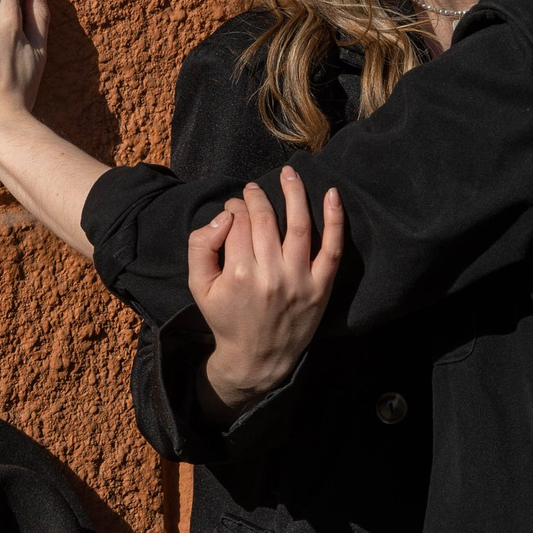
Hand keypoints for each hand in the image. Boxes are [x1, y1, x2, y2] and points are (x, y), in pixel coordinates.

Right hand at [189, 169, 344, 422]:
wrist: (258, 358)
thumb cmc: (226, 318)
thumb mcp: (197, 286)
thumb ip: (200, 246)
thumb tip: (223, 216)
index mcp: (238, 273)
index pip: (237, 221)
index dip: (234, 207)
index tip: (233, 206)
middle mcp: (270, 274)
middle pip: (264, 219)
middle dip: (256, 198)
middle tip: (253, 190)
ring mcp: (299, 280)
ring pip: (298, 225)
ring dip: (294, 193)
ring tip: (289, 174)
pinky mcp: (321, 288)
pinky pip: (332, 249)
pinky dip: (334, 220)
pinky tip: (332, 195)